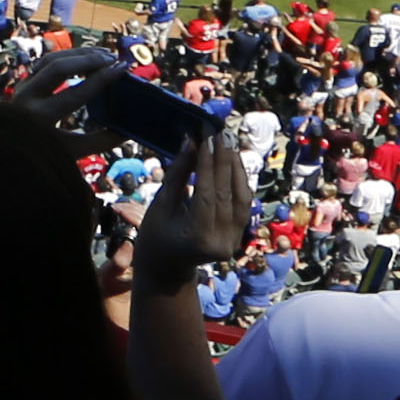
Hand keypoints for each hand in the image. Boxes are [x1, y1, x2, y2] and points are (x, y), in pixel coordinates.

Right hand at [136, 123, 253, 292]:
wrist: (167, 268)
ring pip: (242, 196)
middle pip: (227, 192)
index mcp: (198, 237)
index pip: (207, 192)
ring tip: (228, 141)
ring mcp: (233, 240)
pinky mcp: (238, 235)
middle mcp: (222, 241)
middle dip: (224, 158)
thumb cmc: (155, 235)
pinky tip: (232, 161)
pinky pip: (244, 203)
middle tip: (220, 131)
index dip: (208, 161)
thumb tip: (191, 141)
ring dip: (236, 167)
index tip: (206, 134)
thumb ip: (179, 174)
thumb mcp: (161, 204)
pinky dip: (239, 180)